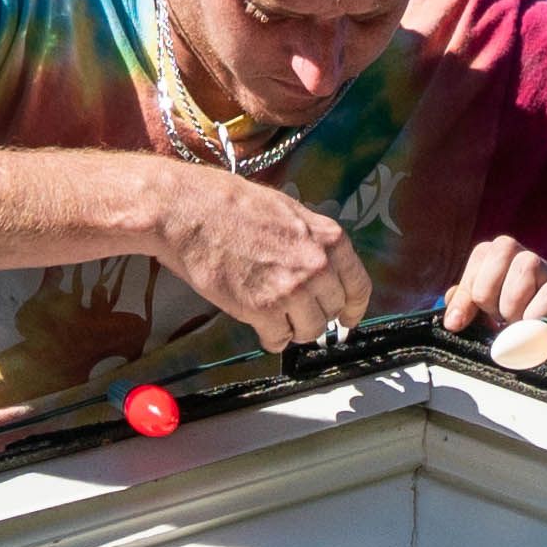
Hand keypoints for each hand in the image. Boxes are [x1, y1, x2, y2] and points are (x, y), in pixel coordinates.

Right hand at [148, 164, 378, 346]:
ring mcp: (292, 289)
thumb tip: (321, 269)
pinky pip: (279, 339)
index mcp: (329, 238)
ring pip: (309, 331)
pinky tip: (258, 324)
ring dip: (293, 329)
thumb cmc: (230, 206)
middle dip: (314, 314)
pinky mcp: (263, 310)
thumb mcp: (288, 212)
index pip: (358, 285)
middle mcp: (318, 265)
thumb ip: (312, 242)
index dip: (353, 308)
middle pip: (332, 310)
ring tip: (273, 316)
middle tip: (292, 311)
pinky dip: (270, 338)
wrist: (189, 212)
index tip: (347, 319)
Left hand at [442, 234, 546, 396]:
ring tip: (514, 325)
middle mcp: (530, 264)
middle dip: (489, 289)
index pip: (483, 253)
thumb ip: (467, 308)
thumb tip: (451, 309)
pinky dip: (536, 315)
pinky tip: (531, 333)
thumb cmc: (520, 334)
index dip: (466, 289)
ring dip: (513, 302)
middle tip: (494, 318)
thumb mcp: (487, 322)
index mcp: (506, 265)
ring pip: (528, 263)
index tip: (457, 323)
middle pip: (504, 246)